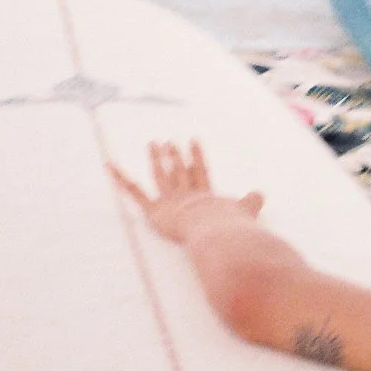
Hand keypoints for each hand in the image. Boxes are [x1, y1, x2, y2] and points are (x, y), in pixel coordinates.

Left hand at [109, 140, 263, 242]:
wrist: (215, 229)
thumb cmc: (231, 226)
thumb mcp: (246, 213)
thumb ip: (252, 203)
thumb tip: (260, 193)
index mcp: (207, 194)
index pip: (201, 171)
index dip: (197, 156)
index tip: (193, 140)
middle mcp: (187, 193)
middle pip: (180, 170)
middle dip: (174, 155)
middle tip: (168, 141)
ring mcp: (171, 200)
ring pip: (162, 175)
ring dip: (157, 159)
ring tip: (154, 144)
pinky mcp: (155, 211)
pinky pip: (135, 192)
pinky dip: (121, 178)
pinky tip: (109, 165)